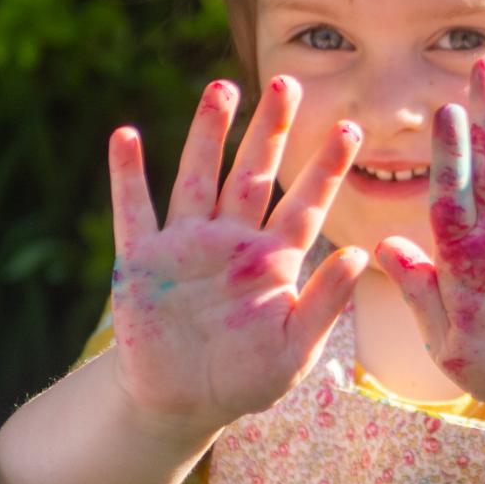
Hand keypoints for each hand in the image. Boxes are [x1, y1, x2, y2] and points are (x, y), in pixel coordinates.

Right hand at [108, 78, 366, 438]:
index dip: (326, 168)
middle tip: (287, 81)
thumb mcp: (296, 349)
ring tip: (222, 87)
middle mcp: (233, 241)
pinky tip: (126, 136)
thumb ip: (326, 302)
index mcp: (274, 260)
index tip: (350, 128)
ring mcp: (186, 246)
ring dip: (208, 133)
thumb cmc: (246, 377)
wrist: (182, 402)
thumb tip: (358, 253)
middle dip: (270, 129)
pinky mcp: (141, 261)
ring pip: (200, 177)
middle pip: (254, 174)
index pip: (306, 204)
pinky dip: (127, 176)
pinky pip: (133, 211)